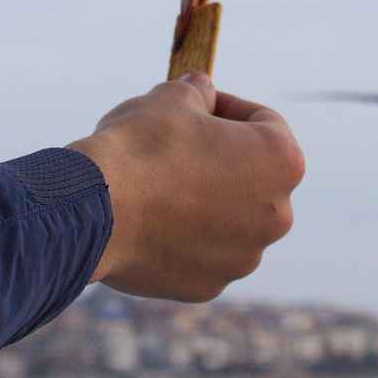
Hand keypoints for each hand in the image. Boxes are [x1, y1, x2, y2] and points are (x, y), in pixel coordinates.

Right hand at [68, 72, 304, 301]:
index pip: (265, 122)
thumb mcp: (172, 98)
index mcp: (281, 162)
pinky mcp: (208, 286)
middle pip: (251, 176)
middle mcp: (276, 215)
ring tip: (156, 182)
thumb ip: (197, 93)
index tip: (196, 106)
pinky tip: (146, 218)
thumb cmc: (142, 145)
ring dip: (202, 199)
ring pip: (227, 218)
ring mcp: (243, 257)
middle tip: (176, 143)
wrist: (96, 208)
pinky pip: (200, 252)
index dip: (227, 107)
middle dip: (219, 158)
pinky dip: (182, 236)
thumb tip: (200, 92)